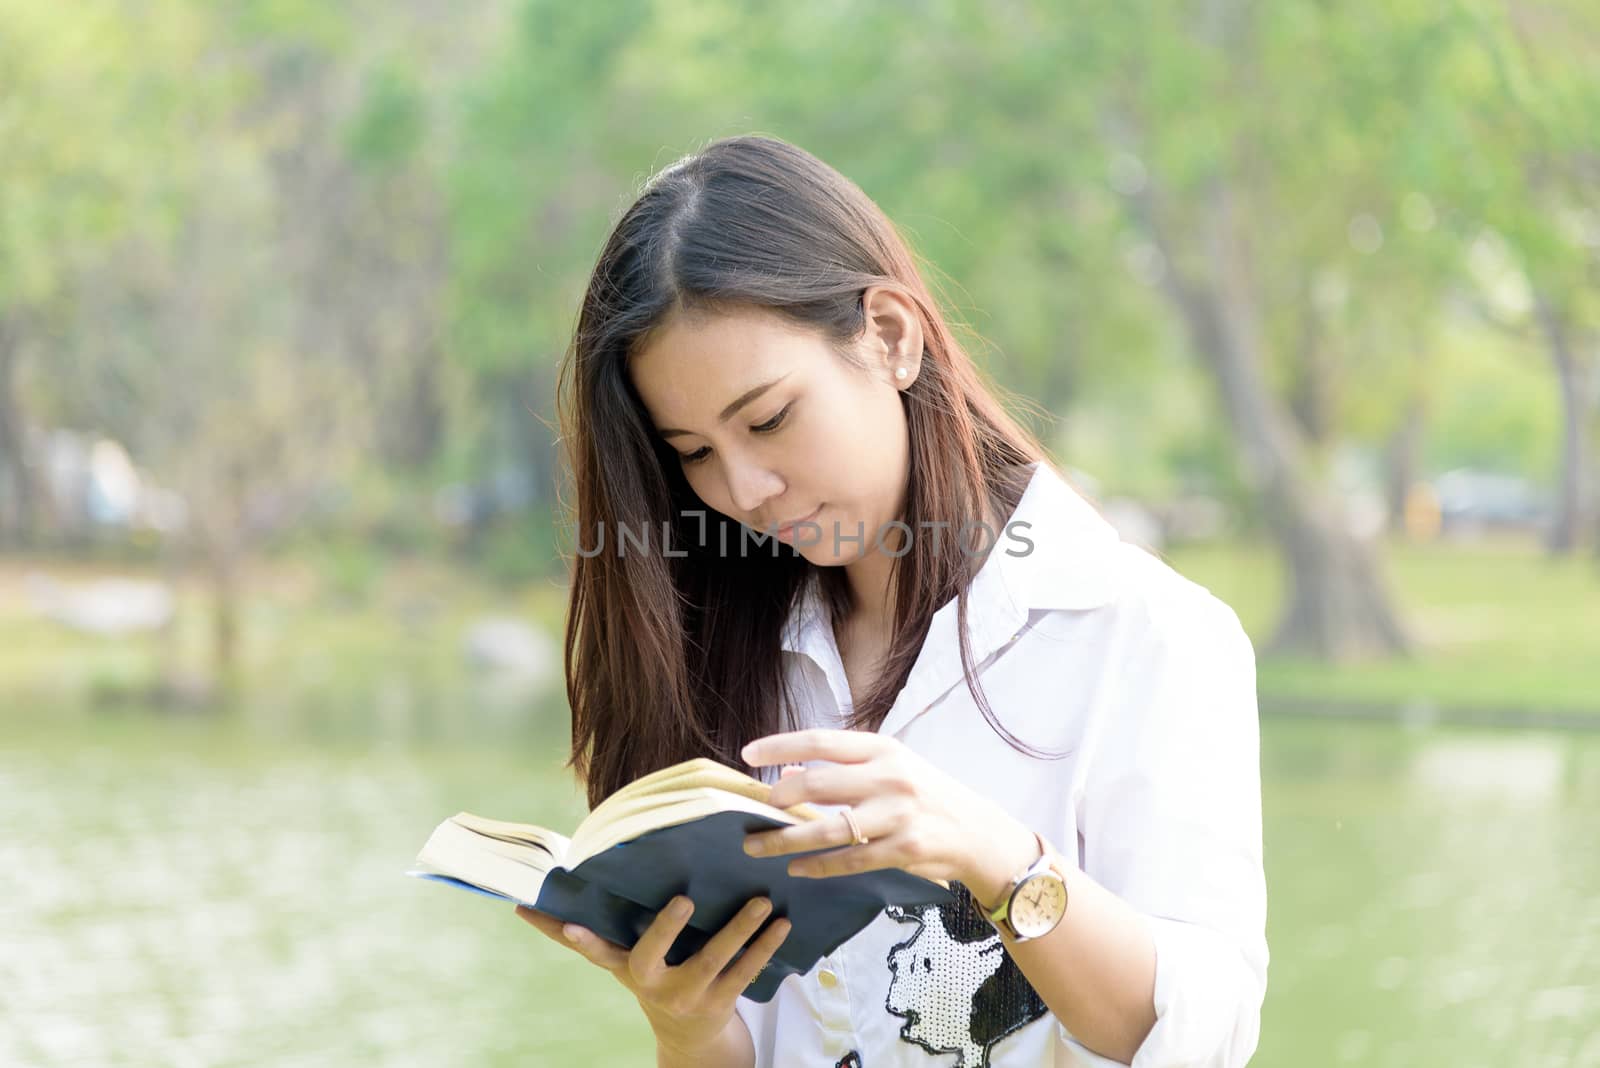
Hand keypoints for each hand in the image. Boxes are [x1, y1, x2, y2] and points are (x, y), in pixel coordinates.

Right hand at [515, 895, 789, 1055]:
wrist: (691, 1042)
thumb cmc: (657, 982)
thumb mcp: (625, 963)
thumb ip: (593, 935)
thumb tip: (531, 904)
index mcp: (626, 967)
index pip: (592, 949)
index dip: (573, 935)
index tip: (555, 918)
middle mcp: (650, 983)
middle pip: (652, 955)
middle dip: (665, 929)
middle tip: (683, 901)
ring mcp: (686, 996)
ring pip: (714, 959)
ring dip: (739, 928)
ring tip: (760, 900)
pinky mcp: (719, 1003)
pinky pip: (746, 971)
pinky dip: (765, 945)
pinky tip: (781, 923)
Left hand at [740, 729, 1037, 908]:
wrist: (978, 832)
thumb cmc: (927, 795)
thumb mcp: (890, 769)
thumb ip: (842, 769)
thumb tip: (787, 772)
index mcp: (883, 749)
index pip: (821, 741)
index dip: (780, 745)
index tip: (748, 754)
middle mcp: (890, 776)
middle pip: (818, 784)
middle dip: (779, 799)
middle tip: (756, 810)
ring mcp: (897, 814)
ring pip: (828, 829)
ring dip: (786, 840)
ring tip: (757, 847)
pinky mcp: (904, 849)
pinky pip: (850, 860)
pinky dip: (818, 866)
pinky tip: (797, 868)